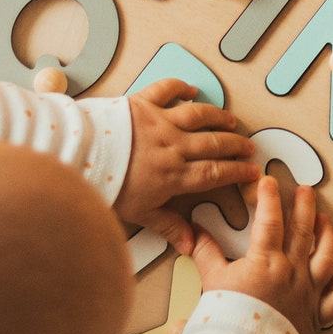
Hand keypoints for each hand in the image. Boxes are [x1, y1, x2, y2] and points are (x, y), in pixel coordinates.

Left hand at [113, 79, 259, 249]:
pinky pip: (167, 90)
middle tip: (249, 146)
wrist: (80, 156)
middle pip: (214, 143)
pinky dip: (181, 87)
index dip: (237, 172)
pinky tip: (191, 90)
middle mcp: (174, 146)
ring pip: (199, 115)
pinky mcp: (143, 103)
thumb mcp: (139, 214)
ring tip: (231, 119)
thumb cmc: (108, 187)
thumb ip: (168, 226)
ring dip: (218, 116)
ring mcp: (160, 121)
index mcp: (175, 175)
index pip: (215, 173)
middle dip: (236, 145)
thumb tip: (191, 246)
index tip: (253, 171)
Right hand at [191, 177, 332, 333]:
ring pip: (326, 257)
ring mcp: (307, 293)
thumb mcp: (212, 280)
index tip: (269, 181)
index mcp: (266, 261)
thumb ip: (205, 252)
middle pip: (303, 232)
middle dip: (305, 206)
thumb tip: (192, 230)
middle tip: (306, 189)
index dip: (269, 198)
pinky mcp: (315, 316)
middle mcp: (292, 273)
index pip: (270, 220)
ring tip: (324, 219)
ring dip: (327, 235)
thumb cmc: (225, 319)